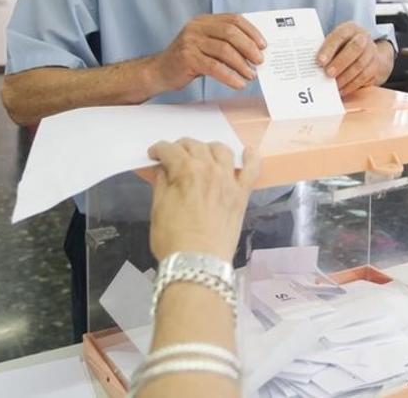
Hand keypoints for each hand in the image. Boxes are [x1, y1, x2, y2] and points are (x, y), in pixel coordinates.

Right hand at [147, 139, 261, 261]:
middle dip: (180, 147)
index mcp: (186, 171)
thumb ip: (162, 183)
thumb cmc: (173, 240)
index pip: (170, 150)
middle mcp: (210, 170)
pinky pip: (253, 169)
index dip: (159, 150)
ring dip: (209, 147)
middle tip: (173, 155)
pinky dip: (252, 157)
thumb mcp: (157, 209)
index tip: (155, 155)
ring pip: (222, 151)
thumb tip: (163, 169)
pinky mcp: (241, 194)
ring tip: (202, 153)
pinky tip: (249, 151)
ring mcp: (229, 181)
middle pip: (195, 146)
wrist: (198, 262)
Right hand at [150, 14, 265, 91]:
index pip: (233, 19)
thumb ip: (226, 43)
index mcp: (204, 20)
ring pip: (224, 50)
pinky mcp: (187, 58)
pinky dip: (230, 76)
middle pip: (230, 33)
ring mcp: (190, 42)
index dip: (251, 31)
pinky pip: (215, 67)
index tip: (263, 45)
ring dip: (242, 64)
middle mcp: (196, 27)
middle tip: (260, 61)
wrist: (159, 71)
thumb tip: (255, 52)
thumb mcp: (206, 45)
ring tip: (250, 75)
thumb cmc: (188, 59)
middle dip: (249, 48)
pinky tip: (238, 83)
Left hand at [317, 21, 391, 95]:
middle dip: (340, 62)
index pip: (340, 35)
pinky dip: (352, 85)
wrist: (366, 52)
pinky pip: (365, 77)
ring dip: (345, 77)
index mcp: (350, 28)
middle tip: (328, 74)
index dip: (329, 48)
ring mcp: (372, 52)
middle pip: (355, 48)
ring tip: (333, 86)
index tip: (319, 61)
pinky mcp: (375, 66)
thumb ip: (326, 50)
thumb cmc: (343, 47)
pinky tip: (342, 90)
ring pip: (360, 65)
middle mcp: (363, 38)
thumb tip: (312, 65)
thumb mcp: (335, 42)